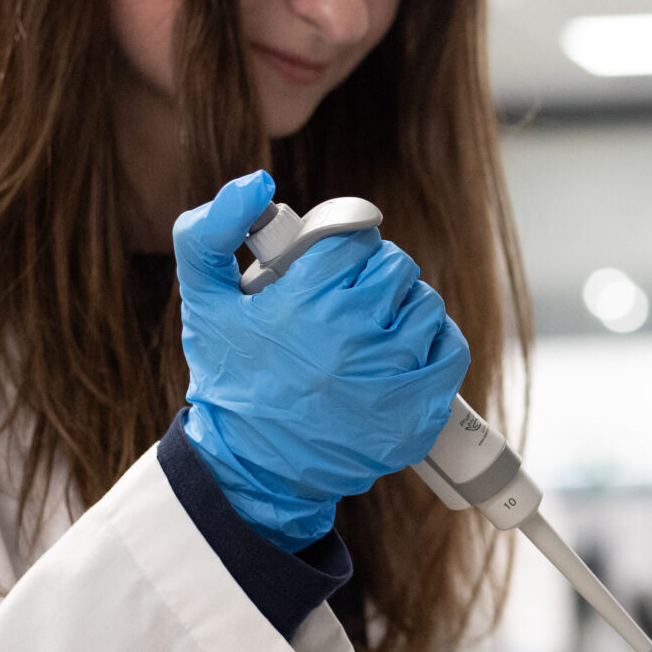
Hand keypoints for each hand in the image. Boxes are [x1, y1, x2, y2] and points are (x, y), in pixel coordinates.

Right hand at [175, 171, 469, 547]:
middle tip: (347, 300)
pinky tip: (406, 350)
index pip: (353, 237)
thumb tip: (256, 182)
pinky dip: (435, 343)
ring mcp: (387, 377)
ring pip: (425, 304)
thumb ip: (208, 232)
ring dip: (404, 308)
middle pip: (395, 267)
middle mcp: (350, 335)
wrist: (251, 468)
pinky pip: (450, 350)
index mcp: (304, 300)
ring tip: (372, 328)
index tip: (326, 269)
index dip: (340, 248)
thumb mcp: (202, 302)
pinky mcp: (415, 413)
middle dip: (373, 276)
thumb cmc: (232, 379)